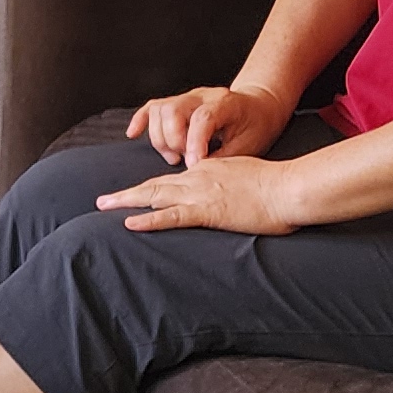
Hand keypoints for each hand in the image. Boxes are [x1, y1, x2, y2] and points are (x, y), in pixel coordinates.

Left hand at [96, 155, 303, 236]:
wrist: (289, 187)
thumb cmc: (276, 185)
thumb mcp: (245, 176)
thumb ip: (228, 182)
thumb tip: (222, 193)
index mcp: (207, 168)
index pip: (171, 179)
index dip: (149, 188)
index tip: (134, 195)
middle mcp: (198, 177)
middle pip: (154, 185)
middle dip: (127, 193)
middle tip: (103, 200)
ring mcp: (201, 193)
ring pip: (155, 196)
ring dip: (127, 202)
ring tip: (104, 207)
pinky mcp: (208, 211)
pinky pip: (172, 216)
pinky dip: (149, 220)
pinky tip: (130, 224)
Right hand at [125, 84, 287, 167]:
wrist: (260, 107)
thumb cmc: (257, 126)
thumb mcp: (250, 144)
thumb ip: (223, 157)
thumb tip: (197, 172)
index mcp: (224, 102)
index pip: (202, 118)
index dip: (194, 143)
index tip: (192, 165)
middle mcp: (202, 95)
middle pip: (173, 110)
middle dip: (175, 141)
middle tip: (185, 161)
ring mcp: (187, 97)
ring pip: (159, 110)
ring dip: (161, 137)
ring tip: (174, 157)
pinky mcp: (177, 103)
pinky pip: (152, 107)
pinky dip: (141, 121)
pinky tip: (133, 134)